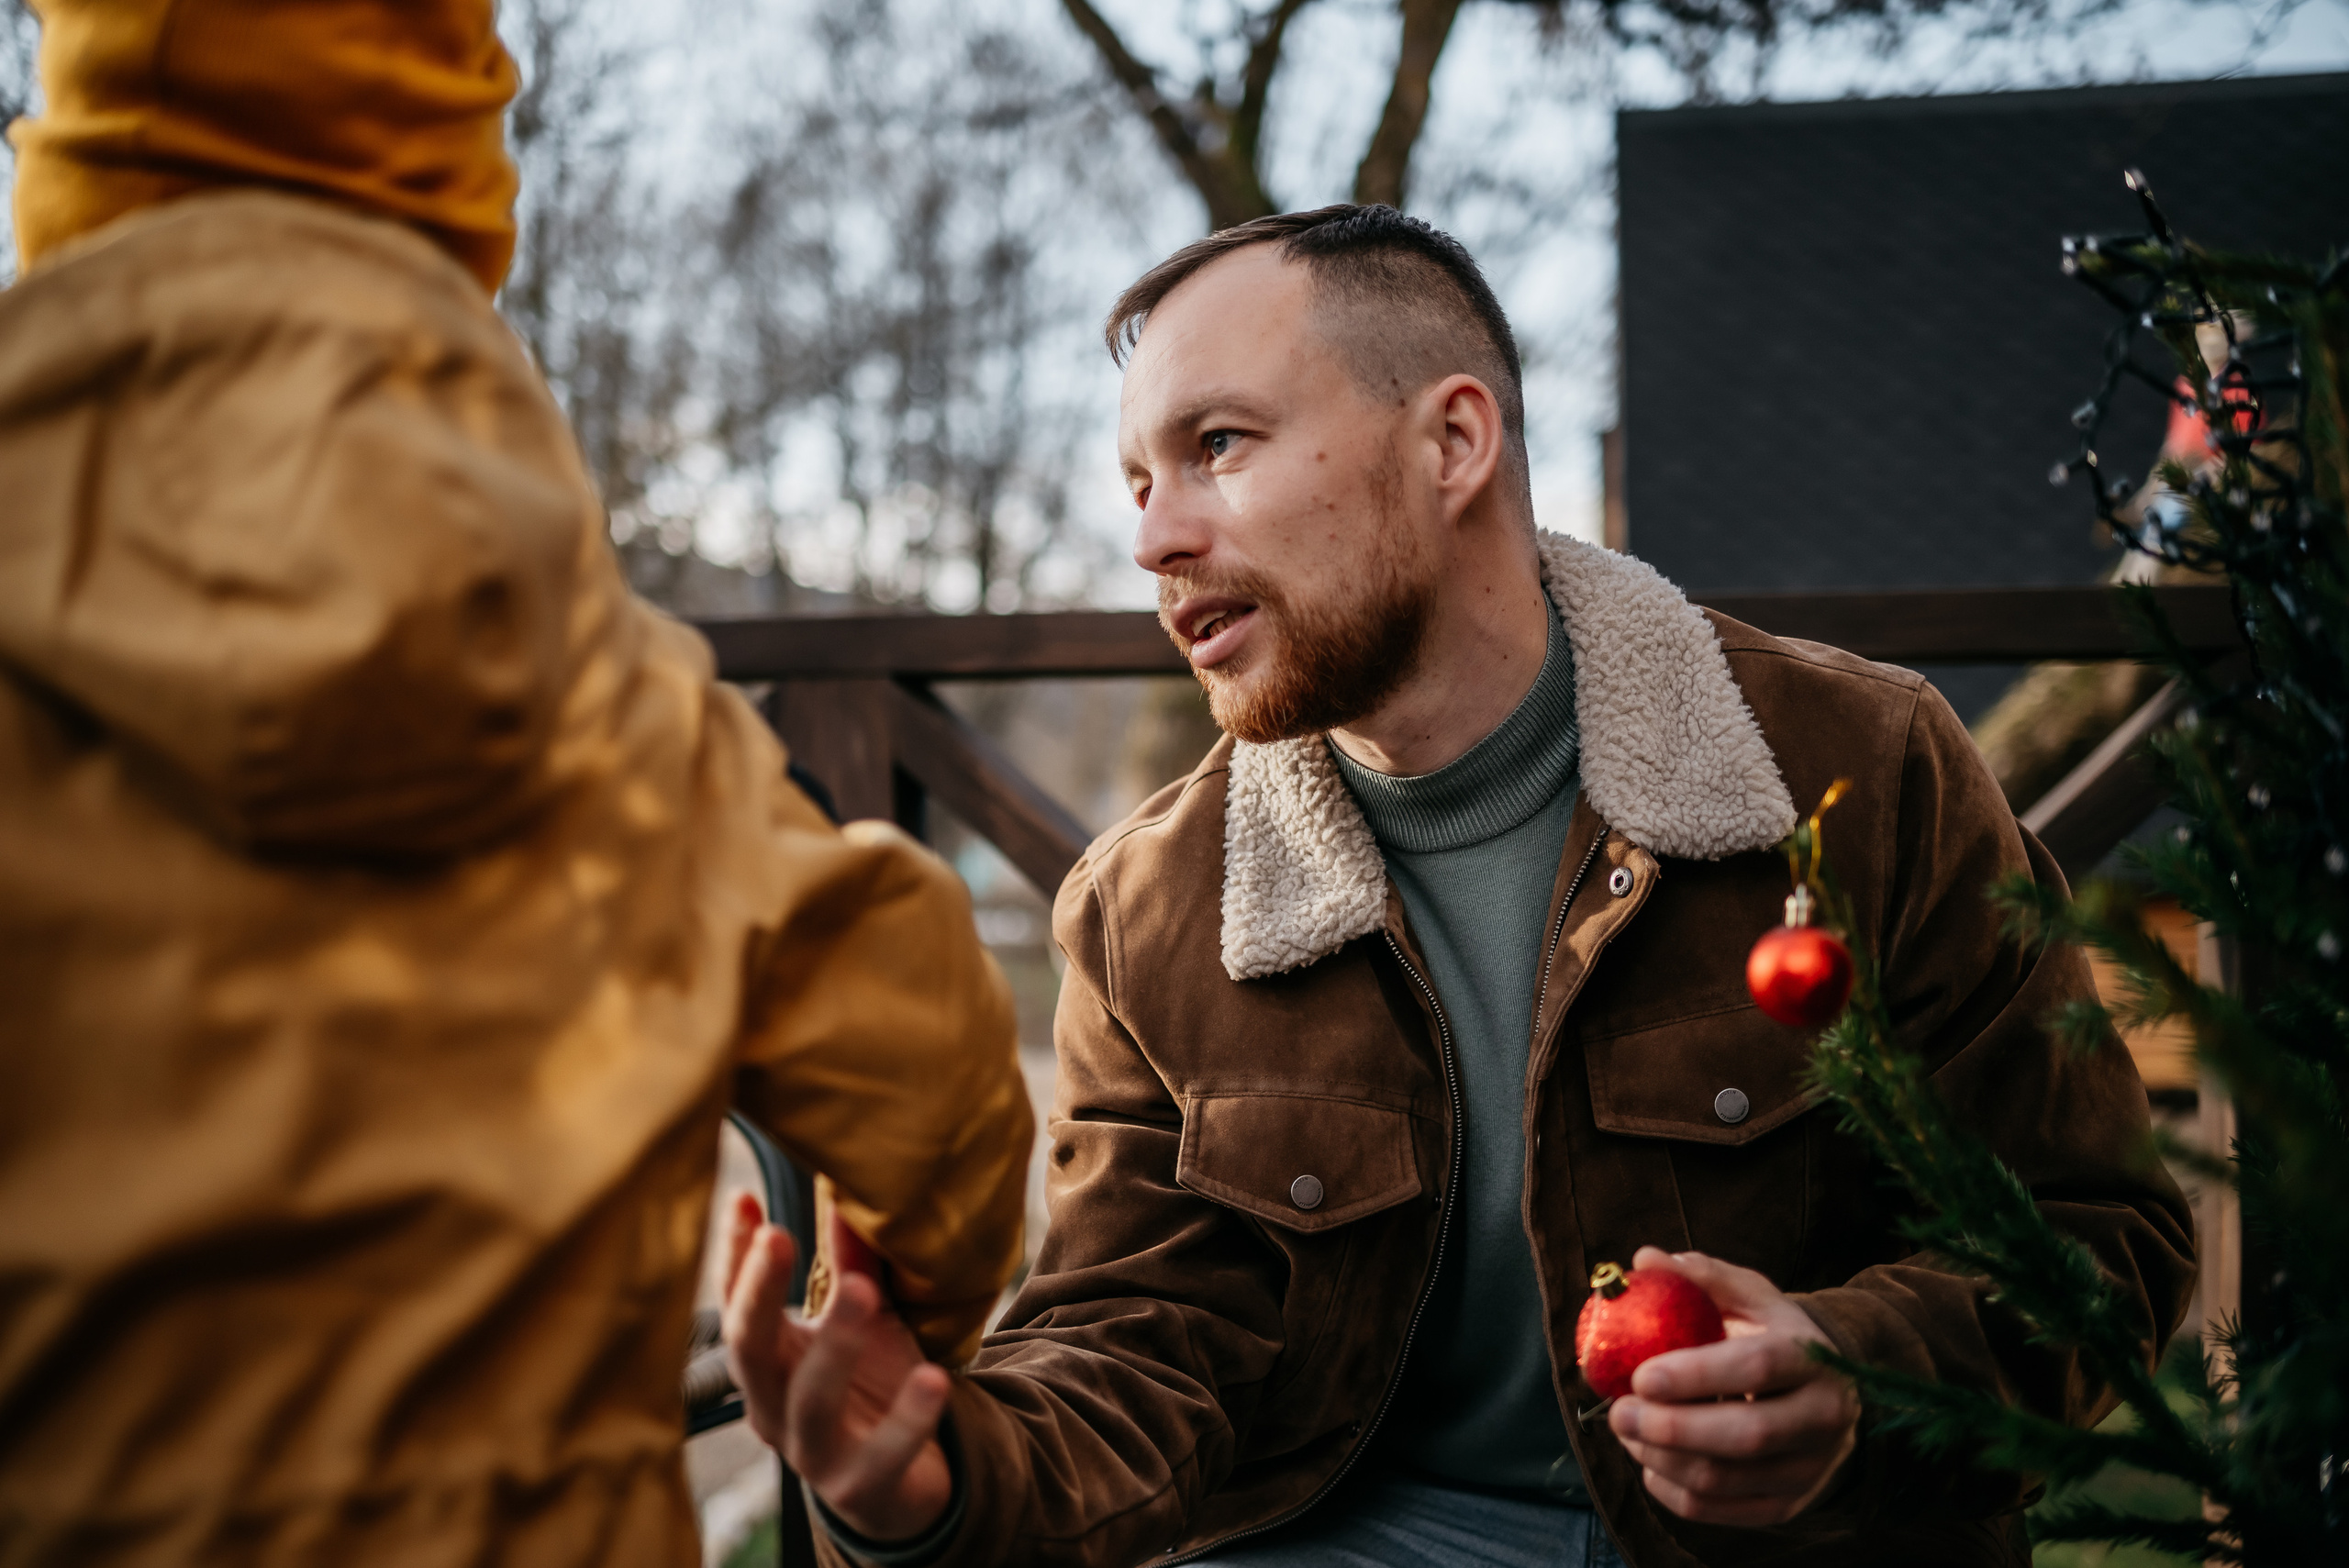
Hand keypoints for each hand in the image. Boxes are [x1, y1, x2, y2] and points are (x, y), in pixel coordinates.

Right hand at [722, 1195, 954, 1542]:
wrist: (900, 1482)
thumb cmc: (871, 1385)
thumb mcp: (865, 1319)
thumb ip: (854, 1265)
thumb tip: (846, 1195)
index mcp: (768, 1360)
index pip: (735, 1303)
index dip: (735, 1254)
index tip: (742, 1196)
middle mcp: (773, 1406)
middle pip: (750, 1348)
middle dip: (760, 1291)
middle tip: (779, 1235)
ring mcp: (811, 1452)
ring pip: (810, 1401)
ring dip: (834, 1344)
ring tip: (863, 1289)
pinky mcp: (858, 1487)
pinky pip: (879, 1456)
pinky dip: (907, 1420)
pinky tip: (932, 1380)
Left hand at [1605, 1246, 1858, 1526]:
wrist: (1823, 1389)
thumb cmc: (1769, 1334)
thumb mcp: (1746, 1295)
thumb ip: (1699, 1276)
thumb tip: (1643, 1260)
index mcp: (1812, 1357)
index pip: (1757, 1368)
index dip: (1695, 1375)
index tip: (1640, 1376)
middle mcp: (1824, 1416)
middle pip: (1746, 1436)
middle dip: (1671, 1429)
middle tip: (1618, 1413)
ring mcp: (1810, 1467)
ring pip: (1727, 1480)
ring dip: (1662, 1459)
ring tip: (1626, 1430)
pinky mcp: (1789, 1503)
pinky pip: (1721, 1511)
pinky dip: (1673, 1492)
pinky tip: (1648, 1461)